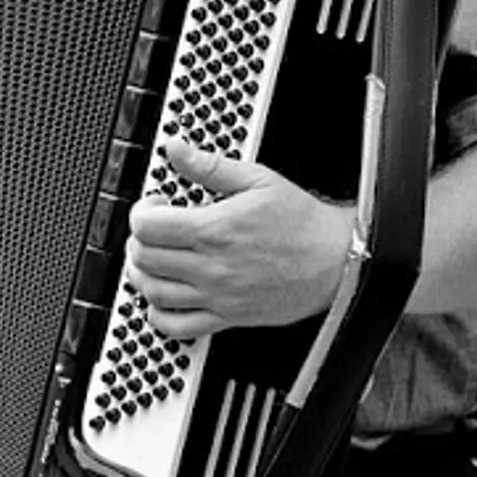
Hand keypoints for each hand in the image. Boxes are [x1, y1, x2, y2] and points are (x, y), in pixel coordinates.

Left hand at [125, 138, 351, 339]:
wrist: (337, 262)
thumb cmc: (303, 223)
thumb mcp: (258, 179)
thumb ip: (209, 166)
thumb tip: (177, 149)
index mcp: (215, 230)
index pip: (148, 226)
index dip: (141, 211)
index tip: (154, 206)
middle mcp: (211, 267)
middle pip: (144, 257)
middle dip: (139, 239)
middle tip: (153, 229)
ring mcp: (216, 296)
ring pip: (153, 292)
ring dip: (142, 274)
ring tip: (152, 259)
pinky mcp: (226, 318)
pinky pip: (176, 327)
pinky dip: (158, 314)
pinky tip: (163, 296)